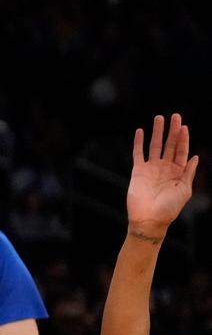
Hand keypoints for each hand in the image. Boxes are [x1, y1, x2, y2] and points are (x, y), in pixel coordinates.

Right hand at [128, 114, 198, 238]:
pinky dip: (138, 142)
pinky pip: (138, 153)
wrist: (149, 219)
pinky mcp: (138, 171)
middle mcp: (165, 168)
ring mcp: (151, 168)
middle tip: (175, 116)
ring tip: (159, 118)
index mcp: (178, 172)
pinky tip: (140, 131)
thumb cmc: (169, 208)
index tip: (184, 126)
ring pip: (155, 145)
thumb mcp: (184, 190)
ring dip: (157, 132)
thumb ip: (188, 172)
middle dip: (172, 130)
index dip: (183, 139)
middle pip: (170, 144)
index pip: (182, 151)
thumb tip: (195, 156)